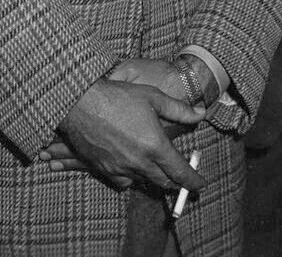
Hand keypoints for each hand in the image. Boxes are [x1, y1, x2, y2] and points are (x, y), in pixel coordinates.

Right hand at [55, 77, 204, 190]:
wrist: (81, 103)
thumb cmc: (119, 97)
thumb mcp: (154, 97)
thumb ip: (180, 110)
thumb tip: (201, 113)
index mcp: (155, 145)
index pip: (179, 171)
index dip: (192, 180)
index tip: (200, 184)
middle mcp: (138, 162)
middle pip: (163, 181)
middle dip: (175, 182)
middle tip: (182, 178)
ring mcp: (119, 168)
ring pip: (143, 181)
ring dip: (154, 177)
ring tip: (159, 169)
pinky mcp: (103, 169)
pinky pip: (123, 180)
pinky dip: (133, 177)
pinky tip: (134, 165)